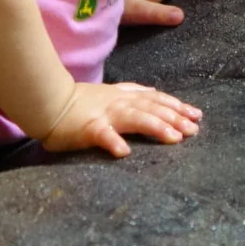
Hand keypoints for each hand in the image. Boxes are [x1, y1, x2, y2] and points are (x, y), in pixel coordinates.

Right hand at [41, 80, 203, 157]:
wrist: (47, 102)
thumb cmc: (77, 102)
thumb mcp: (109, 93)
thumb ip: (131, 93)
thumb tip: (154, 93)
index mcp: (123, 96)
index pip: (156, 99)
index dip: (177, 106)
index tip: (196, 114)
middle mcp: (118, 103)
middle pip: (152, 108)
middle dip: (175, 118)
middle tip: (194, 129)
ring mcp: (104, 114)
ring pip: (135, 118)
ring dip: (156, 127)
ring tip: (174, 138)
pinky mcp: (88, 128)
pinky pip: (102, 135)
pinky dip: (113, 142)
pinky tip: (124, 152)